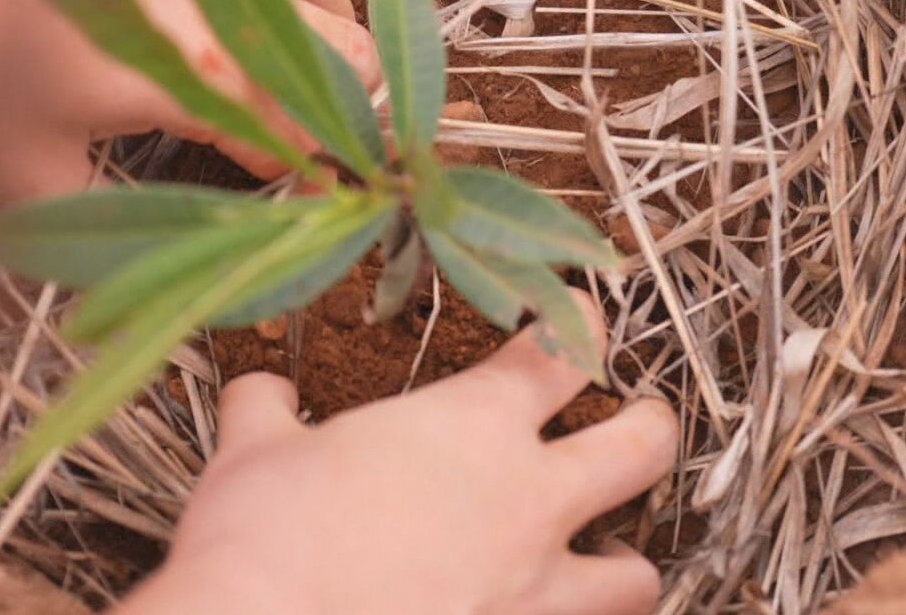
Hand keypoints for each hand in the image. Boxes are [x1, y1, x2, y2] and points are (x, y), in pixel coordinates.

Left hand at [0, 0, 378, 198]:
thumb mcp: (22, 177)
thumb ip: (108, 226)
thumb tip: (157, 269)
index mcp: (201, 77)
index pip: (304, 135)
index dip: (317, 181)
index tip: (315, 212)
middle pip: (342, 44)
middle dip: (348, 104)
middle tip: (318, 148)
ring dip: (327, 26)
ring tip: (306, 71)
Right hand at [120, 292, 676, 614]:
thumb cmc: (263, 537)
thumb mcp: (254, 453)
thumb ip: (268, 412)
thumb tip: (260, 391)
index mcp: (474, 425)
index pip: (560, 352)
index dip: (577, 326)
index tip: (578, 317)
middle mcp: (528, 502)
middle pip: (641, 449)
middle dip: (651, 428)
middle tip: (642, 421)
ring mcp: (536, 592)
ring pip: (638, 575)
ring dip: (627, 562)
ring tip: (609, 558)